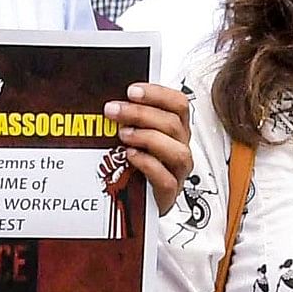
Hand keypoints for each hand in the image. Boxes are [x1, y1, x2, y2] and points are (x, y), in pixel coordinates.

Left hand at [107, 82, 193, 208]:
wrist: (135, 200)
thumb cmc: (135, 164)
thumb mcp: (134, 135)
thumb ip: (129, 118)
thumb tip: (112, 101)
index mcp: (176, 129)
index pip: (178, 104)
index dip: (157, 94)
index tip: (132, 91)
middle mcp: (180, 146)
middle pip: (173, 123)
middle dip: (141, 113)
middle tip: (114, 110)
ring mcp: (177, 170)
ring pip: (177, 150)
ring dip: (147, 138)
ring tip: (123, 135)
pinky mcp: (169, 191)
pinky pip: (166, 178)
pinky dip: (147, 164)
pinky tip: (130, 156)